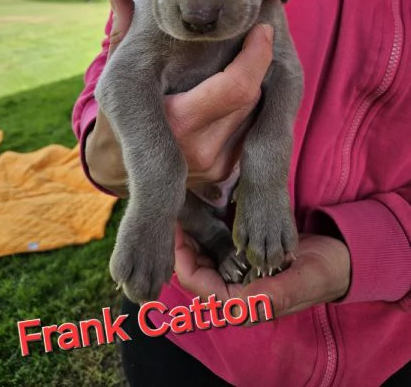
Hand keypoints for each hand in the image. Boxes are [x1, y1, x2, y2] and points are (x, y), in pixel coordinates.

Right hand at [86, 0, 273, 192]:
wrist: (119, 169)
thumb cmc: (119, 116)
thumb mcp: (119, 77)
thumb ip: (123, 35)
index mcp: (176, 124)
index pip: (237, 87)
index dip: (257, 55)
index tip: (262, 29)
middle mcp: (201, 151)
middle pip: (251, 96)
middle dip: (257, 63)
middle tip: (257, 33)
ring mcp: (216, 166)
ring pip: (255, 112)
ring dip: (256, 84)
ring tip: (250, 57)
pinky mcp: (225, 173)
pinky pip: (250, 129)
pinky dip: (249, 107)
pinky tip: (238, 89)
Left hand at [174, 225, 350, 317]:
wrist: (339, 259)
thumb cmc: (323, 271)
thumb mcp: (304, 279)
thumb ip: (276, 293)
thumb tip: (244, 301)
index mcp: (244, 304)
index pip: (198, 284)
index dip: (181, 257)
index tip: (175, 228)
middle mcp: (235, 294)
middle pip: (194, 270)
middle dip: (182, 244)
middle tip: (175, 214)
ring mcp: (237, 277)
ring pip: (202, 258)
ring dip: (192, 237)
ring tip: (183, 211)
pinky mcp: (242, 262)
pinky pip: (215, 249)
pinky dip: (206, 233)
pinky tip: (202, 214)